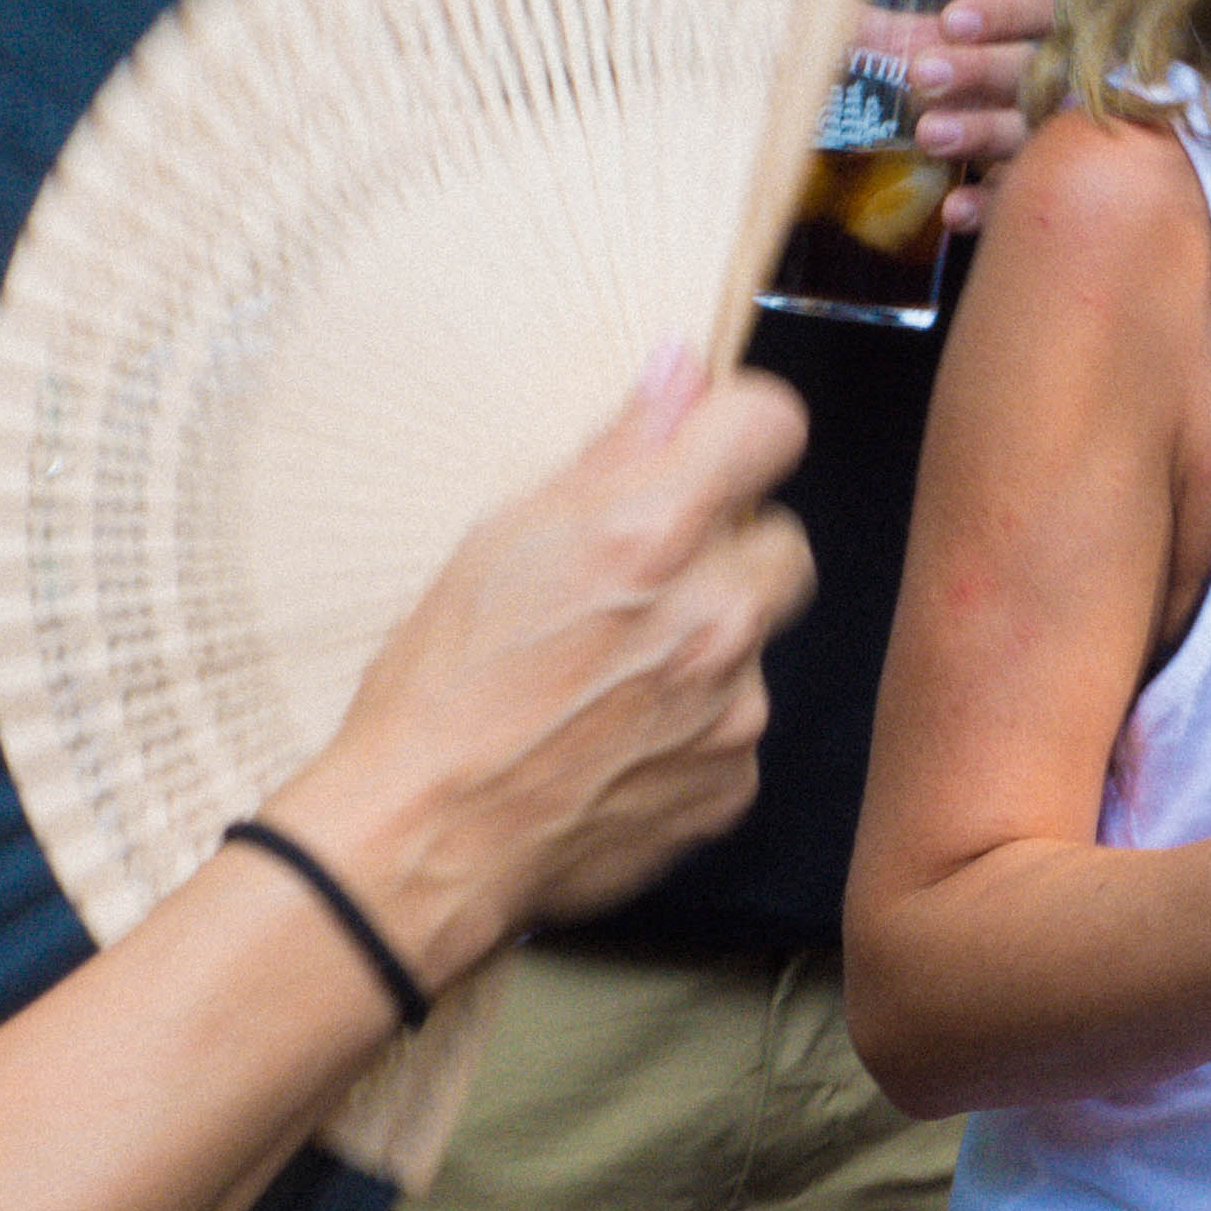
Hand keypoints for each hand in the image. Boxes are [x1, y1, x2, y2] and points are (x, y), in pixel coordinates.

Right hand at [312, 352, 814, 952]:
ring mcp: (733, 706)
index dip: (738, 428)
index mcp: (650, 532)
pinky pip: (738, 727)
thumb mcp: (502, 538)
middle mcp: (712, 614)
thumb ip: (613, 451)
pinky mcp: (733, 782)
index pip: (771, 424)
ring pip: (757, 638)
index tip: (712, 445)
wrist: (428, 839)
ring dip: (707, 641)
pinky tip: (617, 737)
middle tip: (643, 580)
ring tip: (609, 673)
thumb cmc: (440, 689)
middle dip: (727, 547)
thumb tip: (678, 371)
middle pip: (782, 536)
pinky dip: (694, 726)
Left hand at [913, 0, 1056, 233]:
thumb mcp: (960, 52)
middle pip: (1028, 69)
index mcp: (1052, 32)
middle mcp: (1066, 81)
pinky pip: (1024, 196)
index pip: (1037, 11)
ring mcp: (1067, 137)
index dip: (1000, 15)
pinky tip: (954, 209)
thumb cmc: (995, 84)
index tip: (950, 22)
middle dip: (977, 71)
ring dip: (979, 132)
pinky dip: (989, 204)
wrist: (1061, 155)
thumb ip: (907, 36)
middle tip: (922, 74)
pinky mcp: (1058, 190)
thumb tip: (846, 18)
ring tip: (929, 135)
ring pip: (1027, 131)